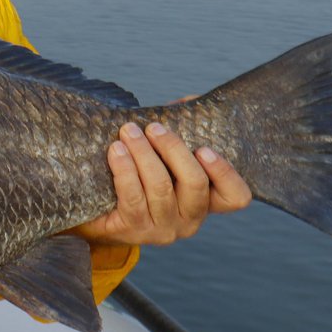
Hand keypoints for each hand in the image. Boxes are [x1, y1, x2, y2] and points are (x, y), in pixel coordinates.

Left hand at [74, 121, 251, 247]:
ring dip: (143, 154)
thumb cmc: (137, 175)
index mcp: (206, 201)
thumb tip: (189, 101)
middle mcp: (190, 220)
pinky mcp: (134, 230)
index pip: (236, 197)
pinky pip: (133, 197)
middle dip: (173, 149)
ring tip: (128, 132)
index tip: (204, 148)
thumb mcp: (163, 155)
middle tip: (153, 127)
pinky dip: (125, 169)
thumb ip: (182, 130)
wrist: (96, 211)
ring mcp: (163, 229)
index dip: (226, 173)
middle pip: (195, 184)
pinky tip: (116, 151)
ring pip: (161, 187)